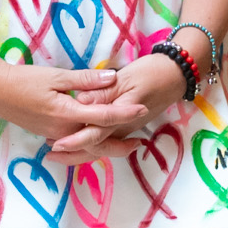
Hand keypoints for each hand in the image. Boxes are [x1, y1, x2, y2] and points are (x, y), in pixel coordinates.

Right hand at [0, 56, 147, 145]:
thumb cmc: (25, 80)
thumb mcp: (57, 76)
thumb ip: (87, 79)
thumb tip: (114, 76)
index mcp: (66, 114)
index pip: (103, 116)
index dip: (125, 112)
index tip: (143, 108)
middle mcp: (62, 131)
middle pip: (96, 142)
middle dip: (118, 145)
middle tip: (138, 143)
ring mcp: (54, 135)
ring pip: (85, 146)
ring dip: (104, 147)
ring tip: (123, 144)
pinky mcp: (49, 133)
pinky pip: (74, 144)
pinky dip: (89, 144)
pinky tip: (98, 140)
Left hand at [52, 53, 186, 158]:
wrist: (177, 74)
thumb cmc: (153, 73)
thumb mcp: (127, 79)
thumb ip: (103, 91)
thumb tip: (81, 101)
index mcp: (120, 114)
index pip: (95, 132)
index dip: (75, 140)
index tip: (56, 144)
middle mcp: (123, 126)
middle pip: (96, 147)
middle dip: (73, 154)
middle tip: (49, 155)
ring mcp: (127, 128)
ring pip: (101, 147)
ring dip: (80, 152)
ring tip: (58, 152)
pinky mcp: (128, 125)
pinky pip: (107, 140)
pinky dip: (91, 144)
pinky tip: (79, 140)